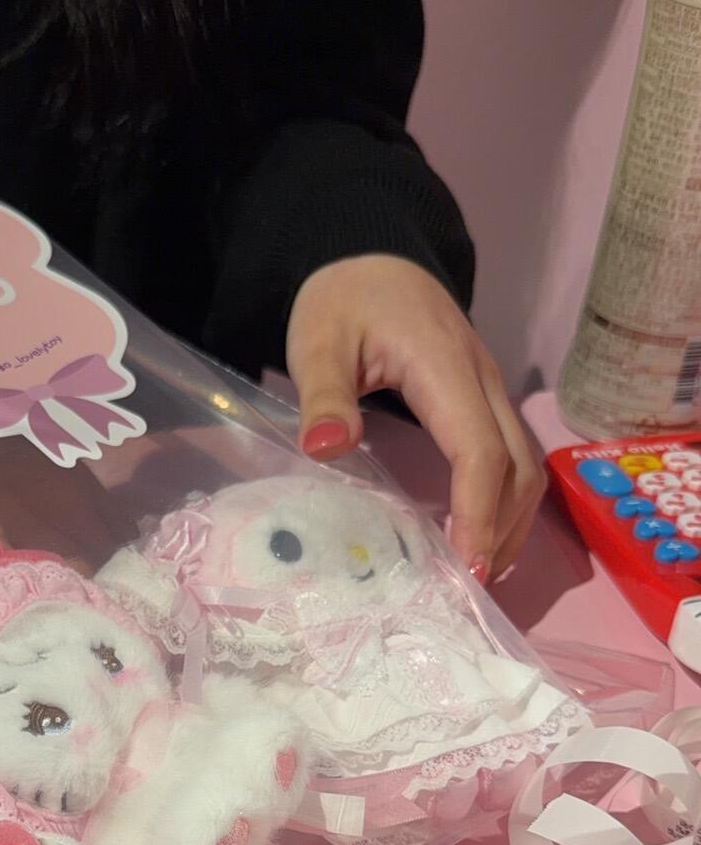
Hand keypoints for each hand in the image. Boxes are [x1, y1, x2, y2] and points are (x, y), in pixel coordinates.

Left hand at [286, 254, 544, 582]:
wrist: (371, 257)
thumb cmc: (342, 301)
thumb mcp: (317, 340)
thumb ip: (323, 395)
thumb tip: (325, 448)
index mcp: (445, 367)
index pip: (480, 449)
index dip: (478, 511)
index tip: (467, 565)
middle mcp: (484, 380)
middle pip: (519, 466)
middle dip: (502, 530)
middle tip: (470, 586)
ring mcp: (491, 390)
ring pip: (527, 466)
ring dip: (512, 522)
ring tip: (478, 572)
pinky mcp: (486, 399)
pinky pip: (514, 456)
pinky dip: (506, 502)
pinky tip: (480, 534)